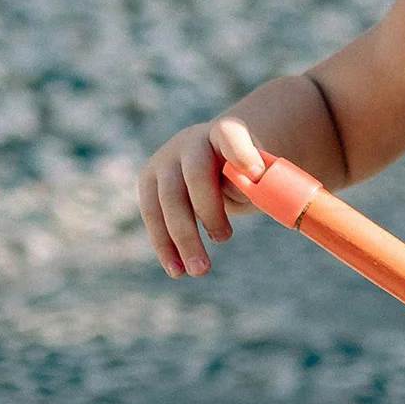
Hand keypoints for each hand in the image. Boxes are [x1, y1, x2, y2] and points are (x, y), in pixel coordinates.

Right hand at [137, 116, 264, 278]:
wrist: (214, 160)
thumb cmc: (244, 172)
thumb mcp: (255, 175)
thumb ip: (252, 183)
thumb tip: (250, 189)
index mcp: (224, 133)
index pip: (230, 134)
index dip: (241, 151)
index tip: (256, 174)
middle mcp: (191, 141)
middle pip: (195, 174)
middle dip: (209, 210)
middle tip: (226, 240)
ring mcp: (165, 160)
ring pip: (168, 200)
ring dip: (183, 238)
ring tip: (200, 270)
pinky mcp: (148, 182)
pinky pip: (153, 217)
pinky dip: (165, 246)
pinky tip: (176, 270)